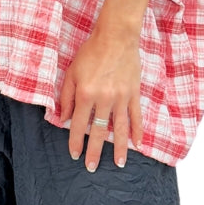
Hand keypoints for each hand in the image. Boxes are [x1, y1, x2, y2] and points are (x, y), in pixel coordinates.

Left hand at [58, 24, 143, 170]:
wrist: (116, 37)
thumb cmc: (90, 53)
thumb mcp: (71, 73)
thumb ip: (67, 97)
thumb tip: (64, 118)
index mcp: (86, 94)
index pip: (78, 124)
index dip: (75, 141)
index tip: (75, 155)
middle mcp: (104, 99)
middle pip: (98, 131)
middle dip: (95, 151)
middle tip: (92, 168)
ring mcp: (121, 98)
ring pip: (120, 128)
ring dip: (119, 148)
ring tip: (119, 164)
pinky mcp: (133, 94)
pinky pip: (136, 116)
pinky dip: (138, 131)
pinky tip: (139, 144)